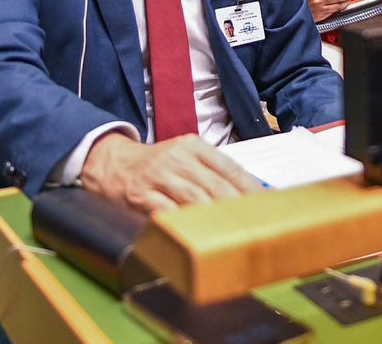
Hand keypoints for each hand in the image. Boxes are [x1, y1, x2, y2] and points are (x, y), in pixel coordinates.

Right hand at [79, 132, 261, 214]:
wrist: (112, 163)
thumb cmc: (157, 165)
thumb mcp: (185, 157)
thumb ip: (213, 172)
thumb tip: (250, 194)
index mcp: (193, 146)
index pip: (229, 167)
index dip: (251, 188)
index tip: (269, 205)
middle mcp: (177, 158)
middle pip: (216, 184)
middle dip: (238, 206)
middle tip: (256, 224)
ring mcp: (159, 176)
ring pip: (195, 199)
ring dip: (216, 217)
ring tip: (233, 232)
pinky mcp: (141, 196)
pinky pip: (167, 212)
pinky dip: (183, 224)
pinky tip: (197, 235)